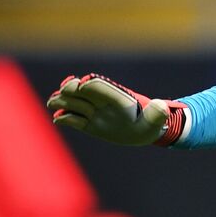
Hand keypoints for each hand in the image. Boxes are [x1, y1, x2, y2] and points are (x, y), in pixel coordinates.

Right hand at [47, 74, 186, 145]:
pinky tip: (59, 120)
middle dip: (72, 90)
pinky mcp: (88, 124)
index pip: (101, 87)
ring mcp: (93, 112)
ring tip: (54, 104)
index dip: (91, 85)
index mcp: (117, 97)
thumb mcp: (156, 120)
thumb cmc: (150, 124)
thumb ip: (157, 113)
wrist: (143, 132)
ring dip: (63, 101)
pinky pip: (73, 119)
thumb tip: (162, 106)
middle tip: (64, 91)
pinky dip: (66, 118)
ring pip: (74, 103)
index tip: (81, 84)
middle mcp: (102, 102)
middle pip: (82, 92)